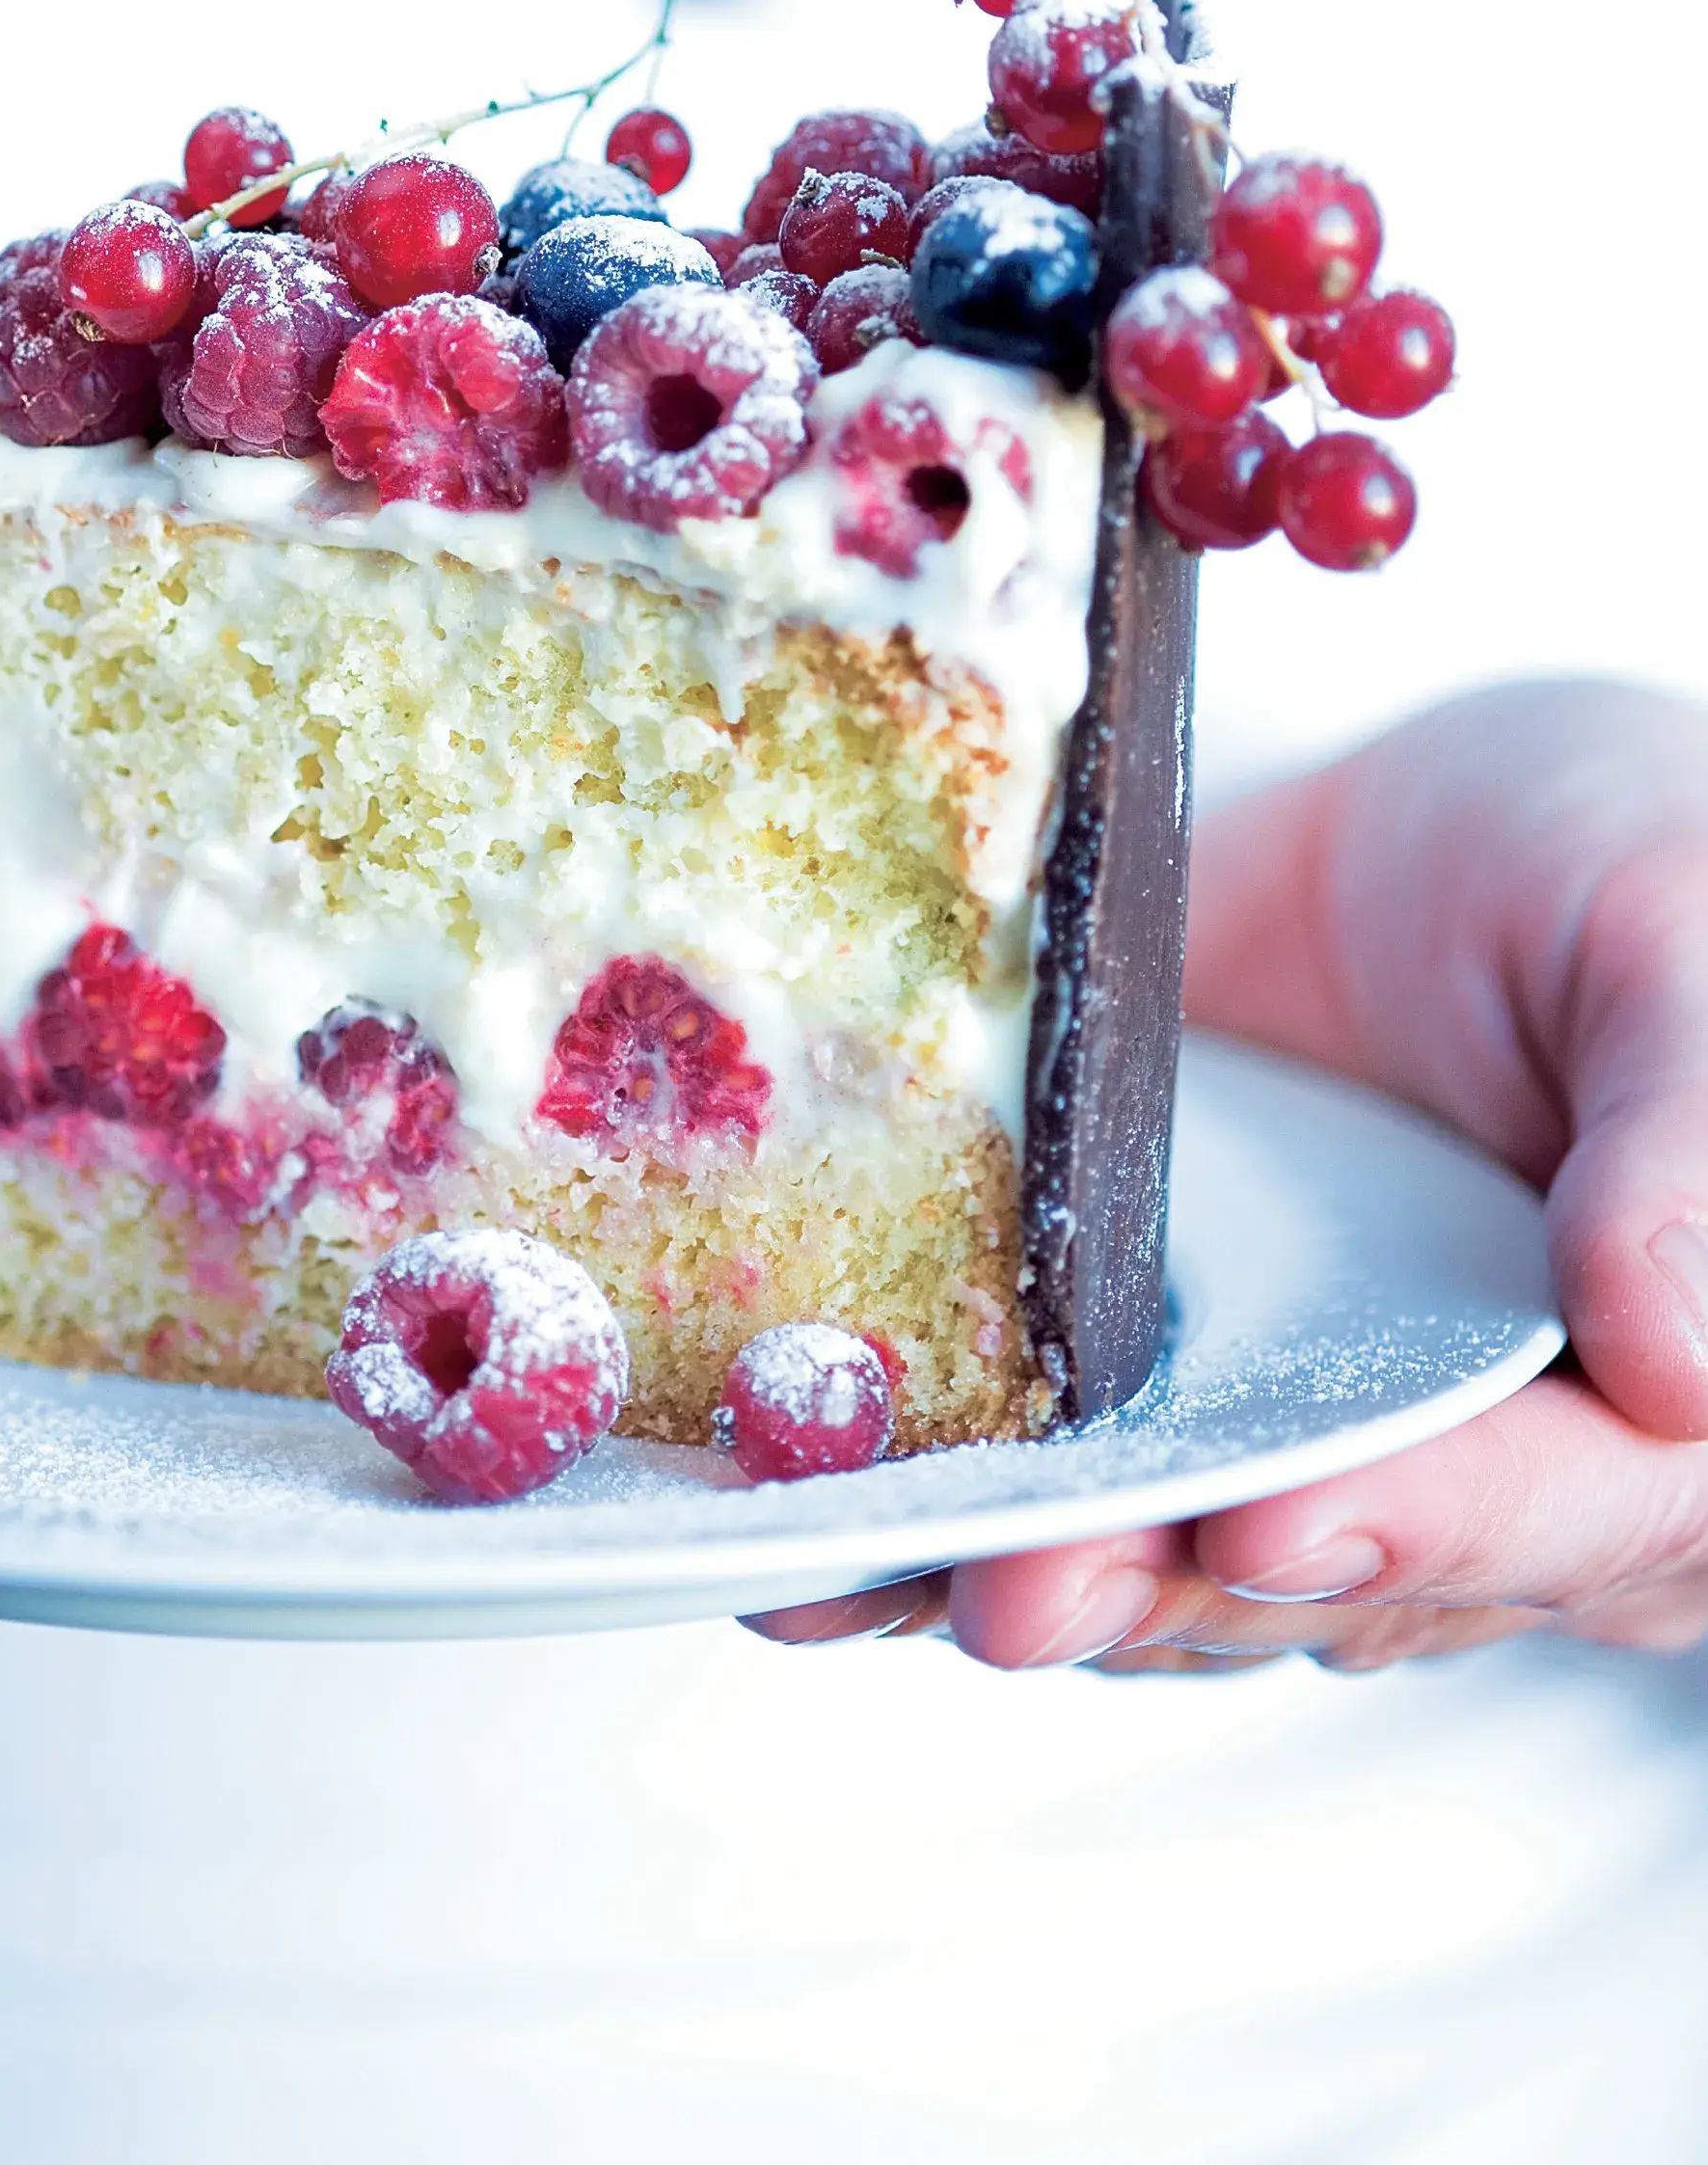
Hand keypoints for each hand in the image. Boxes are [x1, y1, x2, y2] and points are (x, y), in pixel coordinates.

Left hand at [746, 681, 1707, 1670]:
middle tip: (1005, 1588)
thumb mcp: (1684, 954)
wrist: (1457, 821)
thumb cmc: (1626, 864)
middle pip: (1322, 1570)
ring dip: (1000, 1567)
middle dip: (1152, 1582)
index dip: (1411, 1525)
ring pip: (1163, 1556)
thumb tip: (1678, 1364)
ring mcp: (1296, 1423)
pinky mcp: (1149, 1369)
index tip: (1262, 1526)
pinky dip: (918, 1492)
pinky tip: (791, 1510)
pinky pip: (1046, 1463)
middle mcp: (1479, 1463)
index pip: (1554, 1505)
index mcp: (1657, 1413)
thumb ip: (1690, 1147)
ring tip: (849, 1569)